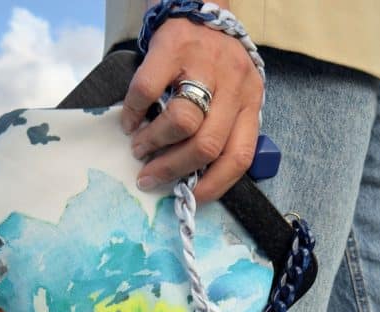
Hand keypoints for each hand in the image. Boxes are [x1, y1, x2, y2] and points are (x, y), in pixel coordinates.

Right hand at [121, 8, 263, 203]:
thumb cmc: (212, 58)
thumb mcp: (231, 93)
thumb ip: (219, 127)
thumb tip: (187, 175)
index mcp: (251, 102)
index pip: (239, 156)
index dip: (214, 185)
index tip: (190, 197)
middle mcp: (235, 85)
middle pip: (206, 145)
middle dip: (173, 168)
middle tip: (149, 175)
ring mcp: (205, 64)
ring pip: (182, 122)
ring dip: (154, 143)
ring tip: (139, 147)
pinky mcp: (174, 46)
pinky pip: (148, 90)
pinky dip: (133, 113)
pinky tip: (129, 121)